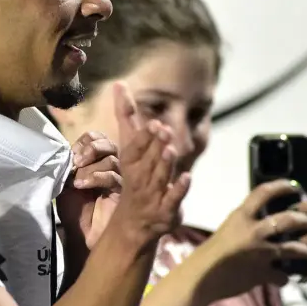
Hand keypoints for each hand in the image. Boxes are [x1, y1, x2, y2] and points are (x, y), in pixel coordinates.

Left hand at [56, 131, 121, 249]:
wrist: (81, 235)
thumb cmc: (74, 210)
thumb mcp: (66, 182)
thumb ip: (71, 164)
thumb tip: (74, 150)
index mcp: (96, 160)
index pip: (96, 137)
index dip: (85, 141)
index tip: (72, 155)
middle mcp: (111, 166)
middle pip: (108, 144)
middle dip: (91, 149)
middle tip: (77, 162)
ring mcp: (120, 178)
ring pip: (111, 159)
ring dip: (90, 168)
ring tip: (77, 183)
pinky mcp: (124, 192)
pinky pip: (113, 176)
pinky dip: (96, 177)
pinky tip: (83, 186)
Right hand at [107, 82, 190, 239]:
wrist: (134, 222)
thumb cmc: (135, 176)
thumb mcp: (130, 147)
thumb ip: (126, 117)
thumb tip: (119, 84)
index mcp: (130, 163)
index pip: (135, 149)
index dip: (144, 138)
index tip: (154, 124)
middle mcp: (140, 178)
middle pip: (148, 162)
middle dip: (155, 147)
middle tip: (164, 130)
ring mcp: (153, 195)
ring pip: (158, 178)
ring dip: (164, 164)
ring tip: (171, 150)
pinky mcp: (166, 210)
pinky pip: (172, 200)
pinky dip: (179, 190)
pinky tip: (187, 177)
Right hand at [192, 179, 306, 302]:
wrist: (199, 278)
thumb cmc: (210, 253)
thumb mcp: (228, 229)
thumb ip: (245, 224)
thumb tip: (263, 223)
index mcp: (241, 216)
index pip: (264, 192)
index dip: (282, 186)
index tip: (295, 186)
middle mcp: (253, 231)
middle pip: (289, 219)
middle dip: (305, 220)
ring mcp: (260, 253)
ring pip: (294, 248)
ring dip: (306, 249)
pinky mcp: (262, 273)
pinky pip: (282, 276)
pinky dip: (285, 278)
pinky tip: (286, 278)